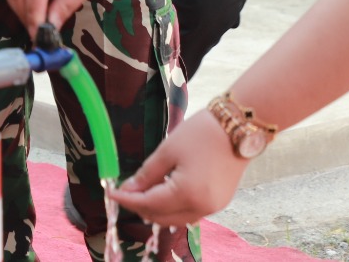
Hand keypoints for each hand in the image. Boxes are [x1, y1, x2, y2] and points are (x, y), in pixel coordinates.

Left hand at [109, 110, 249, 225]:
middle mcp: (202, 207)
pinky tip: (162, 195)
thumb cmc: (201, 135)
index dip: (127, 199)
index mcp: (187, 194)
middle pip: (161, 217)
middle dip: (140, 207)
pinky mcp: (219, 203)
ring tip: (141, 193)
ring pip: (175, 219)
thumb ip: (147, 174)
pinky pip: (189, 213)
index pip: (149, 204)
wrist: (238, 129)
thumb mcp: (167, 151)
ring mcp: (213, 208)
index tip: (110, 192)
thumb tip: (129, 189)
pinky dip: (172, 208)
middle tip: (124, 192)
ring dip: (156, 210)